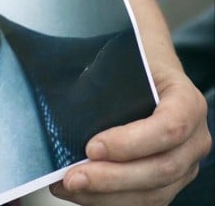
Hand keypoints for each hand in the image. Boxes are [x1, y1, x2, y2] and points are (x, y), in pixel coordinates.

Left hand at [50, 67, 210, 204]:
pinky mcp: (169, 181)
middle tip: (73, 177)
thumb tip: (56, 105)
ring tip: (69, 186)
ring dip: (107, 195)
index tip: (92, 147)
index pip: (170, 127)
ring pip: (155, 192)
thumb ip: (99, 81)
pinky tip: (80, 192)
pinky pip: (144, 200)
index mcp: (186, 101)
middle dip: (113, 178)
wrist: (148, 66)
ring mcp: (185, 163)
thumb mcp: (119, 59)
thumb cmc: (132, 62)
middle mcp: (194, 137)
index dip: (132, 143)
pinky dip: (109, 200)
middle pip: (163, 168)